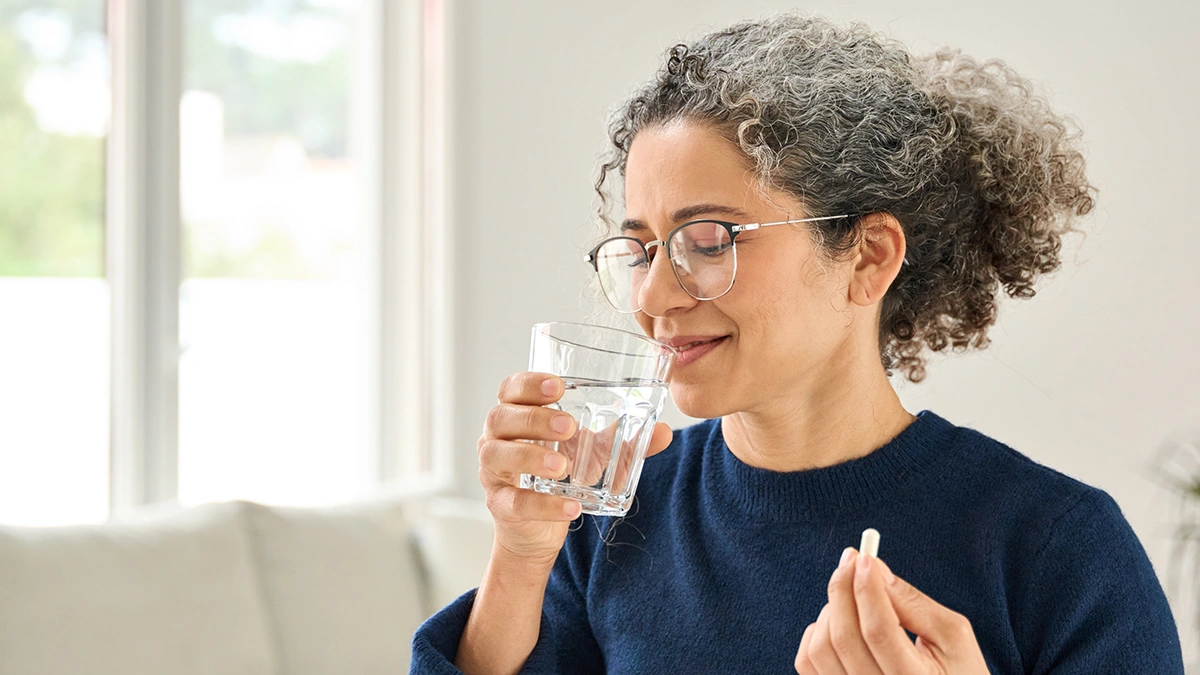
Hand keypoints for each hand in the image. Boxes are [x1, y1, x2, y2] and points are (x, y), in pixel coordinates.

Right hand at [478, 372, 673, 564]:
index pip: (511, 389)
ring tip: (562, 465)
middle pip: (501, 416)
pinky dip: (543, 504)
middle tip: (569, 426)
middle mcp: (497, 438)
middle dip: (534, 418)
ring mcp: (494, 472)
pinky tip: (571, 506)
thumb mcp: (593, 453)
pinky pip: (514, 501)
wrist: (538, 528)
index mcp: (518, 414)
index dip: (529, 384)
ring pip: (498, 455)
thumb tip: (664, 431)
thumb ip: (622, 440)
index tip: (558, 386)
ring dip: (530, 456)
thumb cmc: (560, 473)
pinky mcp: (500, 505)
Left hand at [794, 549, 988, 674]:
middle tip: (850, 560)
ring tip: (853, 598)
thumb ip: (913, 602)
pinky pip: (807, 661)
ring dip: (831, 611)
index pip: (879, 632)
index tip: (865, 557)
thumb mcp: (953, 636)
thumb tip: (873, 568)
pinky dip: (816, 632)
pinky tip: (838, 622)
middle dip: (843, 590)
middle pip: (844, 638)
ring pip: (820, 649)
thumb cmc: (957, 670)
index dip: (868, 590)